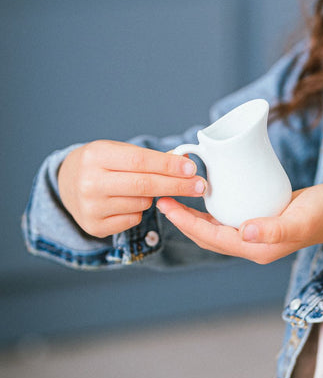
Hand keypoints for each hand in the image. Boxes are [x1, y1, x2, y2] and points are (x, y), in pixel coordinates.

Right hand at [57, 140, 205, 238]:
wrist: (67, 183)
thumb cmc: (101, 163)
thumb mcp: (119, 151)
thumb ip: (150, 157)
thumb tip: (185, 164)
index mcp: (95, 156)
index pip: (140, 161)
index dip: (168, 166)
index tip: (191, 169)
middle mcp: (89, 183)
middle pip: (144, 185)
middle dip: (177, 185)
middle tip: (200, 186)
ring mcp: (90, 207)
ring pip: (142, 203)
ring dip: (153, 197)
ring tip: (141, 188)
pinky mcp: (94, 227)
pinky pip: (133, 219)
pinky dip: (138, 211)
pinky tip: (127, 202)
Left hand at [156, 184, 322, 263]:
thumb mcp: (299, 219)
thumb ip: (274, 229)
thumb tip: (244, 231)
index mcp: (256, 248)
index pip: (210, 237)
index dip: (186, 223)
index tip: (166, 204)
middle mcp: (253, 245)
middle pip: (207, 236)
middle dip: (183, 221)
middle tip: (163, 199)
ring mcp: (256, 235)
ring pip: (215, 228)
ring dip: (194, 216)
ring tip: (177, 197)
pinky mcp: (260, 222)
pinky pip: (228, 219)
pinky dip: (212, 210)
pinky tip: (206, 194)